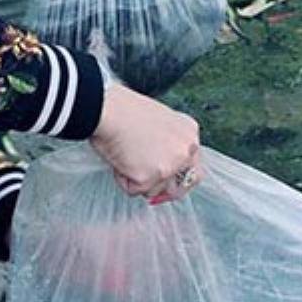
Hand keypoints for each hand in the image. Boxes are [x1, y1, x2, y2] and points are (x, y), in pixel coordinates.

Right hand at [88, 84, 202, 201]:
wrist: (108, 110)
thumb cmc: (124, 110)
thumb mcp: (157, 121)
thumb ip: (166, 143)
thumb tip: (158, 165)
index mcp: (189, 132)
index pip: (193, 166)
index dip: (176, 177)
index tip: (166, 183)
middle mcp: (186, 150)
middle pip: (181, 186)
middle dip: (165, 192)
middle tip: (149, 188)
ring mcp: (169, 165)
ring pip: (154, 190)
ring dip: (138, 180)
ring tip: (126, 155)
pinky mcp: (149, 177)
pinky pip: (133, 189)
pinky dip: (122, 178)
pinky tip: (119, 158)